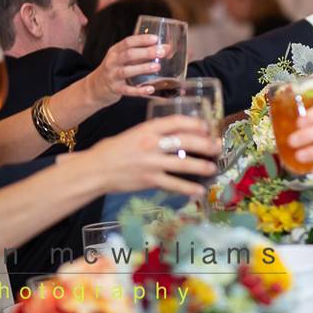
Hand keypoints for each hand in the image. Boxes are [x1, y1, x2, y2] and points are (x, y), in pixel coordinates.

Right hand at [84, 115, 220, 195]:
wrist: (95, 170)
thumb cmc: (113, 150)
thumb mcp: (133, 133)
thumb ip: (153, 133)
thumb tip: (175, 135)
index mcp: (147, 128)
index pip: (177, 121)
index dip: (195, 124)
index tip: (207, 127)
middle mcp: (152, 143)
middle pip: (186, 141)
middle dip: (206, 144)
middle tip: (217, 147)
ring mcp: (151, 163)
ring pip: (184, 163)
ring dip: (202, 166)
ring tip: (213, 168)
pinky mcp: (149, 180)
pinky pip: (174, 184)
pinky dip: (188, 188)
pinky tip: (199, 191)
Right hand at [86, 34, 167, 103]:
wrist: (95, 87)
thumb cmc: (116, 69)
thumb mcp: (124, 58)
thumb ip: (142, 53)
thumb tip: (168, 49)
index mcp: (115, 51)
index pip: (128, 42)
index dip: (142, 39)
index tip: (156, 39)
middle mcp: (112, 62)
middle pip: (128, 55)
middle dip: (146, 52)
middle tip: (161, 52)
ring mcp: (112, 76)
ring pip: (126, 71)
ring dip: (142, 68)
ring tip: (157, 67)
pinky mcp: (115, 89)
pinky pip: (127, 90)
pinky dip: (139, 90)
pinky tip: (150, 89)